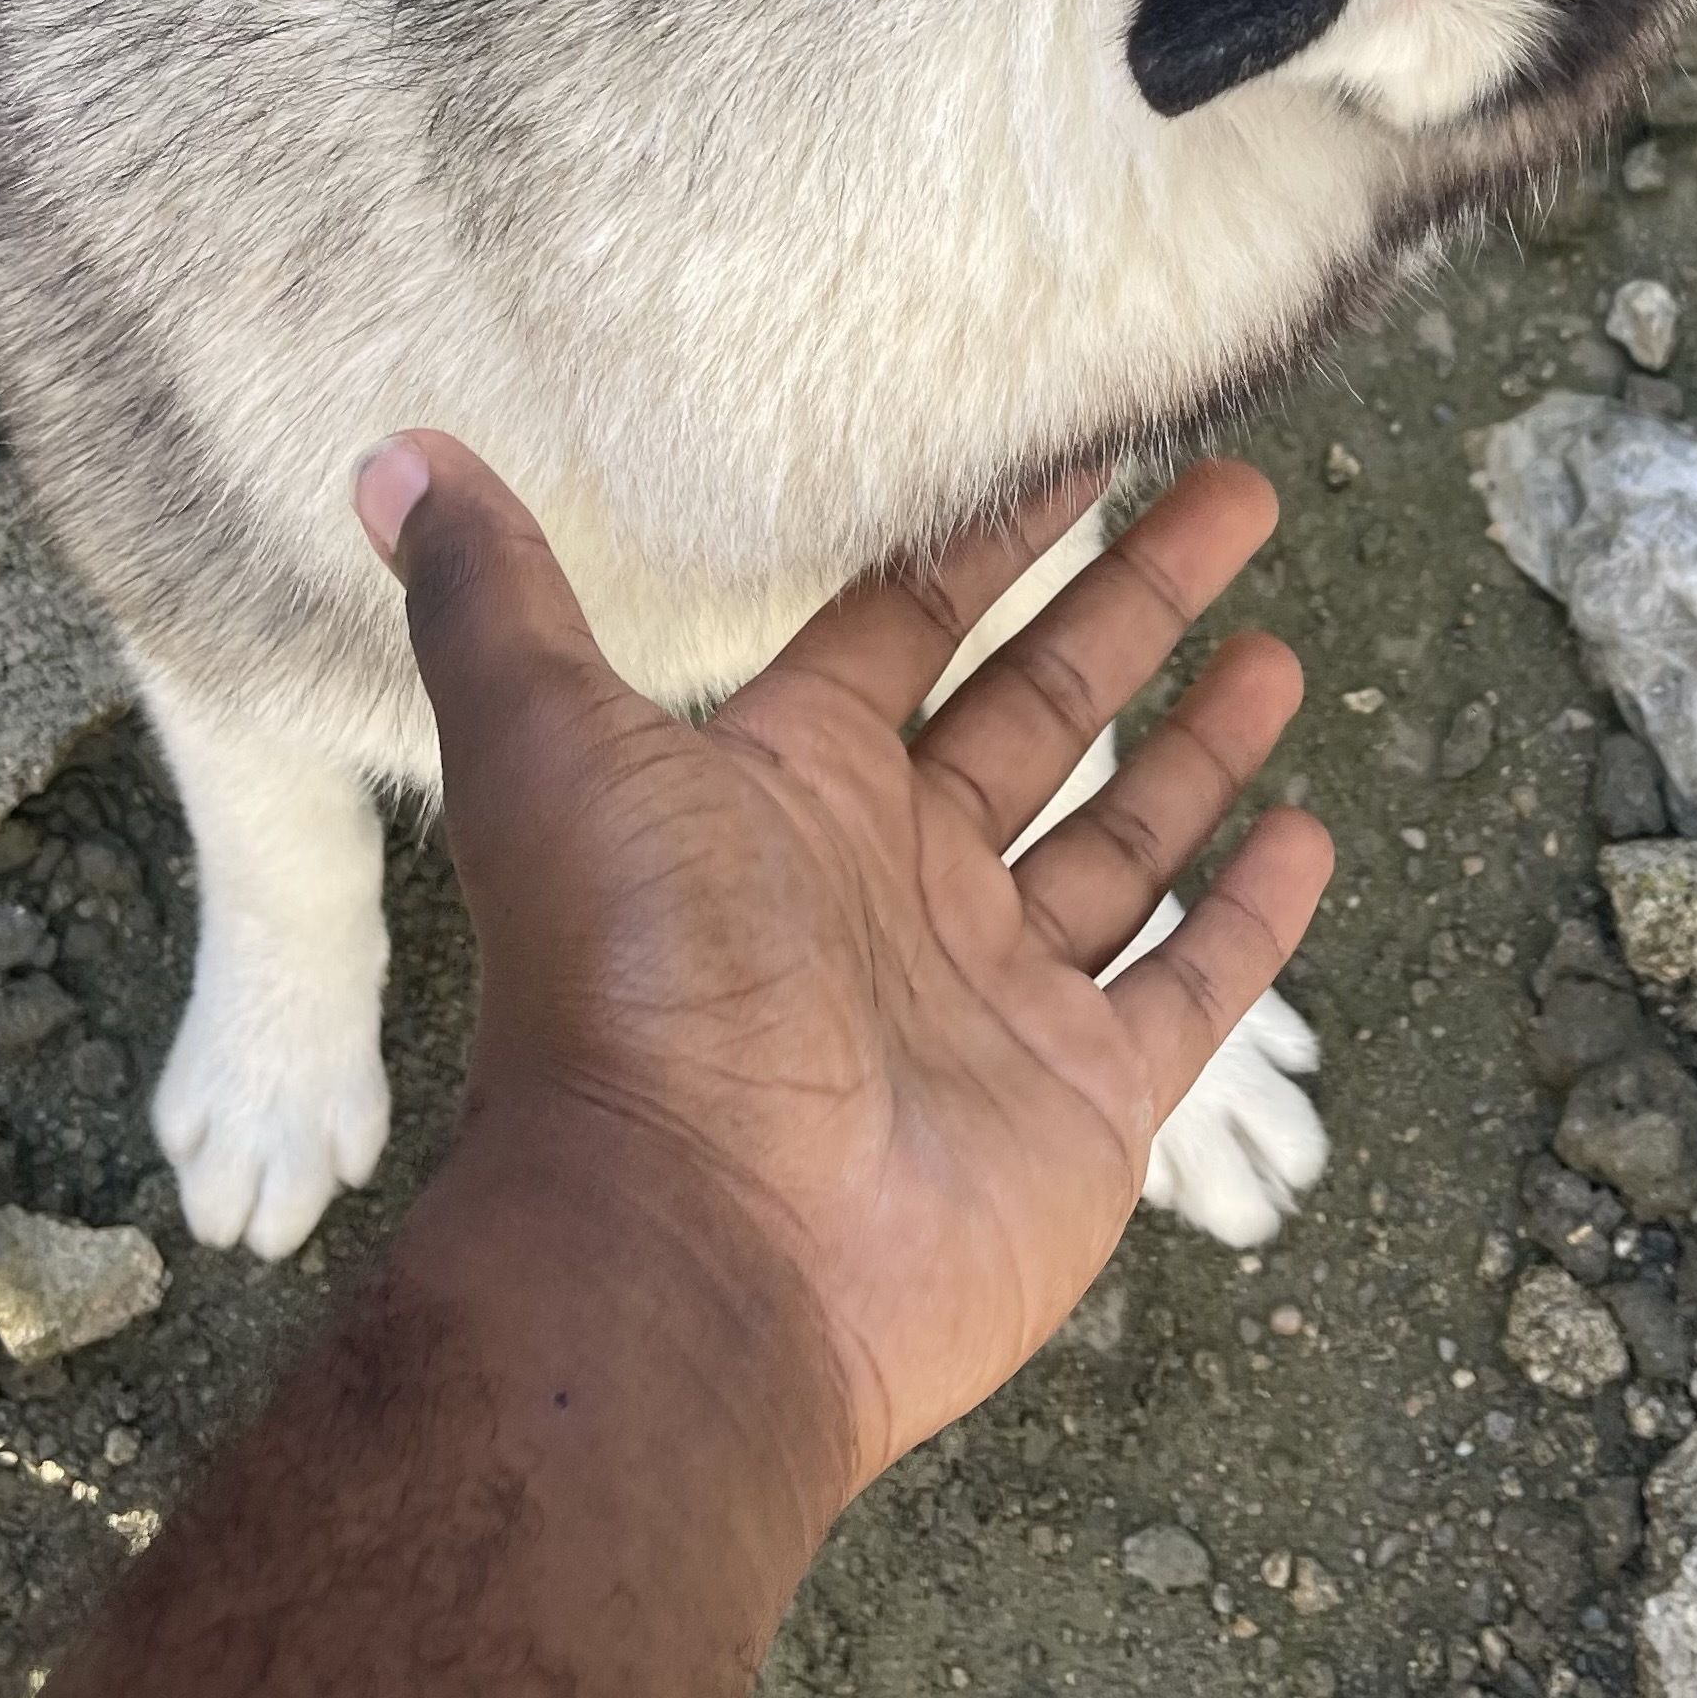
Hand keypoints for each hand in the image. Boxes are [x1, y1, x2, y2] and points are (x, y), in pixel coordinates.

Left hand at [355, 437, 1329, 1496]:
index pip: (907, 623)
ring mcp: (996, 995)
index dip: (989, 534)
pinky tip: (1305, 832)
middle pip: (1038, 708)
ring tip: (1279, 645)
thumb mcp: (547, 757)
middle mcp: (897, 881)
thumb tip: (391, 457)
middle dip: (1133, 603)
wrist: (697, 1257)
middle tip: (1234, 493)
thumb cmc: (626, 995)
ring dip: (1197, 744)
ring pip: (1122, 838)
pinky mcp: (1081, 1102)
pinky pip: (1185, 987)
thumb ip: (493, 608)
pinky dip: (1246, 917)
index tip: (1081, 440)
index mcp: (789, 790)